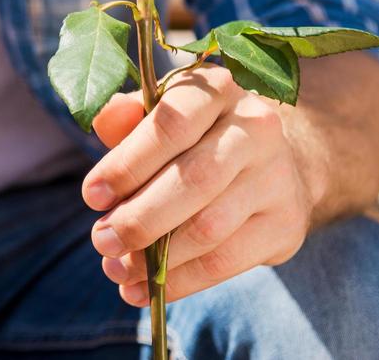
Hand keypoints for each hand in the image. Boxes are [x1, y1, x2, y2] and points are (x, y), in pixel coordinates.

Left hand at [83, 65, 312, 305]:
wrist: (270, 161)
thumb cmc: (193, 134)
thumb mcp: (160, 112)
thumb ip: (127, 117)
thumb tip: (104, 123)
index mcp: (217, 89)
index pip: (171, 125)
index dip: (127, 164)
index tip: (91, 197)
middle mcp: (256, 128)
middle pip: (193, 180)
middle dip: (139, 218)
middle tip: (101, 241)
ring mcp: (277, 178)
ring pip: (210, 227)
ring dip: (156, 258)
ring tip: (116, 269)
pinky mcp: (286, 225)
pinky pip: (227, 262)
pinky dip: (180, 280)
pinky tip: (145, 289)